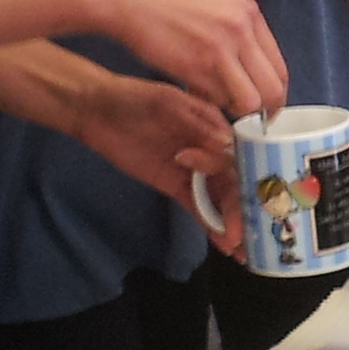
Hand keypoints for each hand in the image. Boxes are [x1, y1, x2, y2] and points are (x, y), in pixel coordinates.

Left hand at [68, 69, 245, 254]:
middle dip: (243, 210)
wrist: (98, 112)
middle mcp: (211, 150)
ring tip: (243, 250)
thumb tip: (228, 144)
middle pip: (234, 183)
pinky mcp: (175, 185)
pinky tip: (222, 244)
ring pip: (220, 199)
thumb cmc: (136, 99)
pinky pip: (197, 206)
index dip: (248, 180)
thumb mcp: (169, 104)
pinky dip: (210, 223)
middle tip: (248, 237)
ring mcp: (193, 170)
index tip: (250, 203)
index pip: (239, 157)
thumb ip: (199, 125)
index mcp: (216, 126)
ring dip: (232, 223)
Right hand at [89, 0, 289, 117]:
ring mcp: (221, 46)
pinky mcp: (196, 64)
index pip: (279, 66)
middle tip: (249, 121)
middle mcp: (242, 28)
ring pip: (250, 101)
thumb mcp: (211, 2)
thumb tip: (249, 62)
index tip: (264, 107)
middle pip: (273, 88)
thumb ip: (235, 28)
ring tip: (215, 102)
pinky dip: (210, 104)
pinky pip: (219, 100)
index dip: (273, 93)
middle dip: (263, 112)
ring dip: (234, 111)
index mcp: (248, 12)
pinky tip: (193, 91)